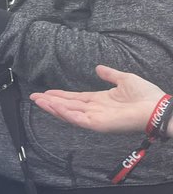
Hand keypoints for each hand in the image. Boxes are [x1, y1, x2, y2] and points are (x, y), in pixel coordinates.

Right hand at [32, 65, 167, 134]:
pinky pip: (78, 120)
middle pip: (67, 106)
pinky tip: (54, 107)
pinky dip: (65, 114)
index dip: (60, 95)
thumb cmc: (146, 95)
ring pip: (69, 113)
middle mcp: (95, 110)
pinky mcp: (99, 125)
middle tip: (33, 97)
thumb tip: (98, 68)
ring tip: (38, 101)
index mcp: (100, 101)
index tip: (46, 91)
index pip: (75, 98)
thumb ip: (110, 74)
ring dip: (53, 107)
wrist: (158, 107)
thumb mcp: (125, 79)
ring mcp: (95, 119)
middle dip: (50, 102)